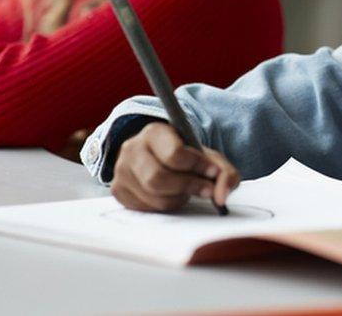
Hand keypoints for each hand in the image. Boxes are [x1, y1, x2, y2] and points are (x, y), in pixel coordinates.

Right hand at [110, 122, 239, 211]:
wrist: (159, 157)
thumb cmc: (186, 156)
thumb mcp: (208, 157)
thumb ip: (224, 172)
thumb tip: (221, 196)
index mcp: (155, 132)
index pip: (174, 153)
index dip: (197, 166)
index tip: (213, 173)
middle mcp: (132, 148)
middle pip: (159, 178)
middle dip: (187, 187)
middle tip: (206, 190)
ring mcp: (121, 171)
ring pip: (154, 197)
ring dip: (178, 198)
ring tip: (186, 190)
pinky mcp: (118, 190)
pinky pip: (145, 208)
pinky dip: (164, 206)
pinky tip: (170, 195)